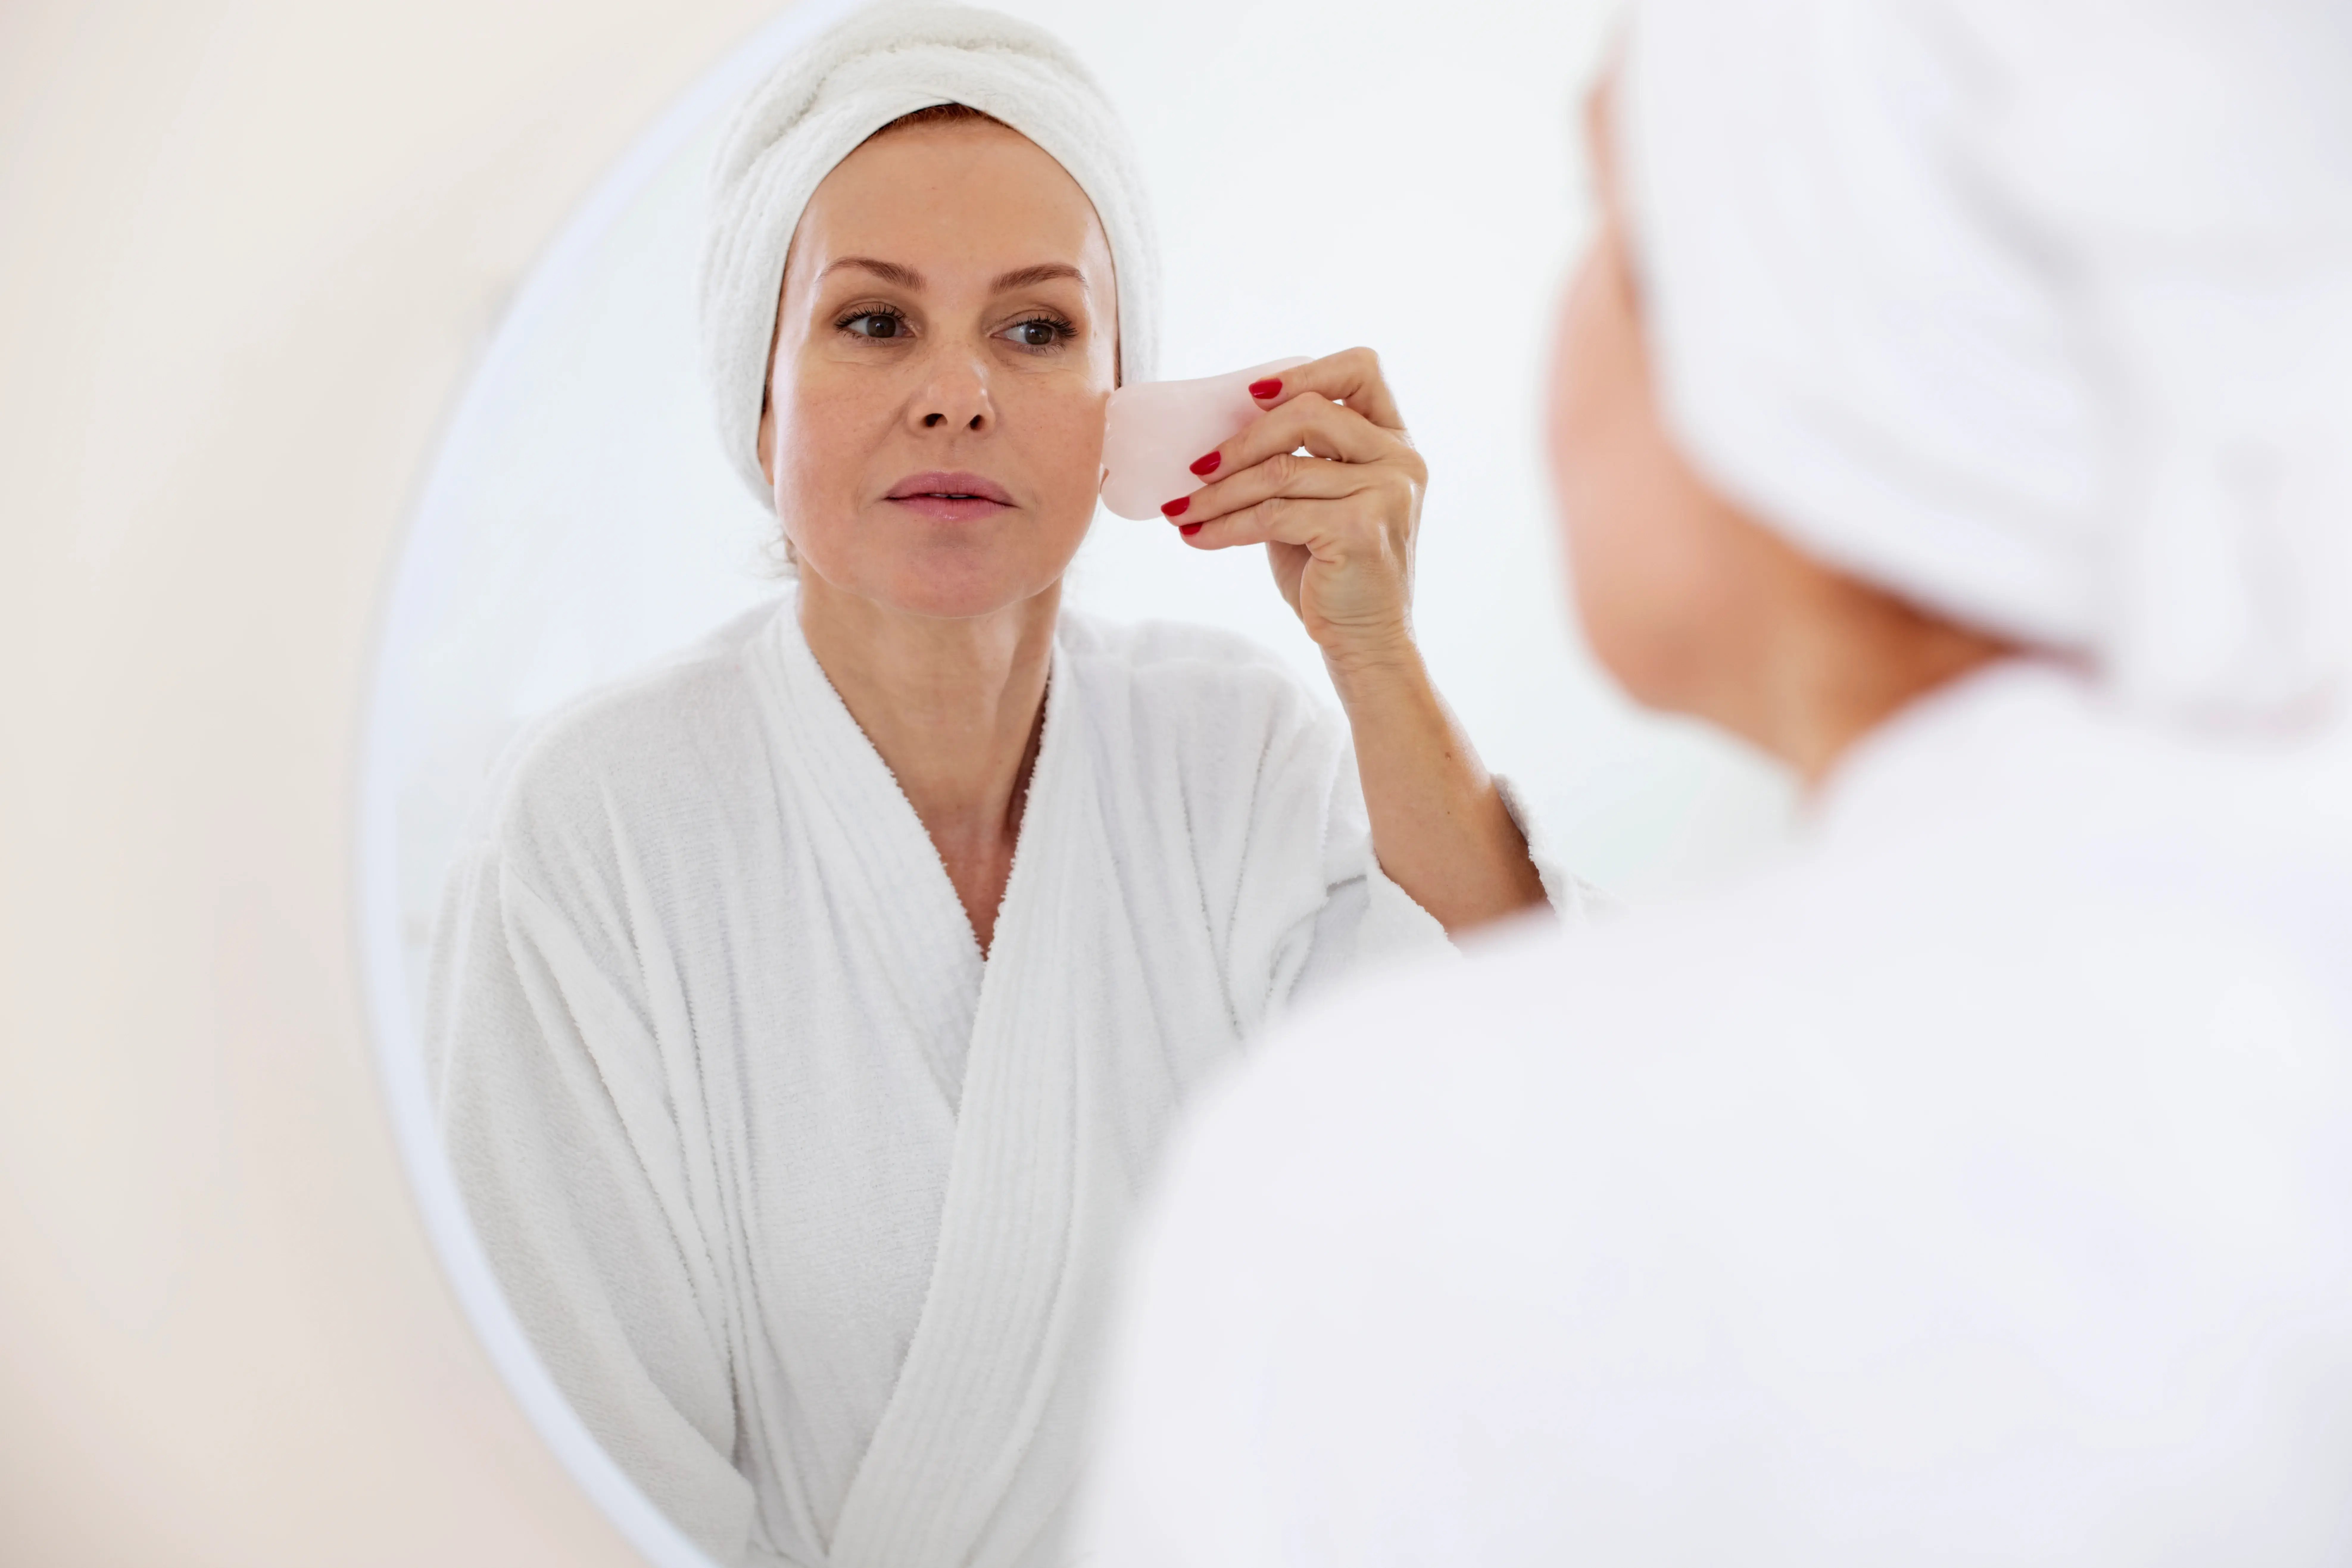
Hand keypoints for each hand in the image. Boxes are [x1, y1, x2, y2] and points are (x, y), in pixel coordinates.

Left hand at [1163, 347, 1426, 674]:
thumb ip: (1296, 461)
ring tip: (1182, 509)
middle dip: (1242, 440)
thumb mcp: (1317, 504)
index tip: (1251, 396)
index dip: (1304, 371)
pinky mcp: (1360, 529)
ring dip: (1220, 492)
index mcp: (1395, 443)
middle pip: (1309, 412)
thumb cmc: (1333, 574)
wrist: (1365, 643)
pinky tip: (1198, 537)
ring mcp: (1386, 493)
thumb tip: (1223, 433)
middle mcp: (1400, 460)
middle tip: (1197, 468)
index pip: (1362, 369)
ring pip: (1282, 469)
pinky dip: (1225, 525)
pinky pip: (1274, 513)